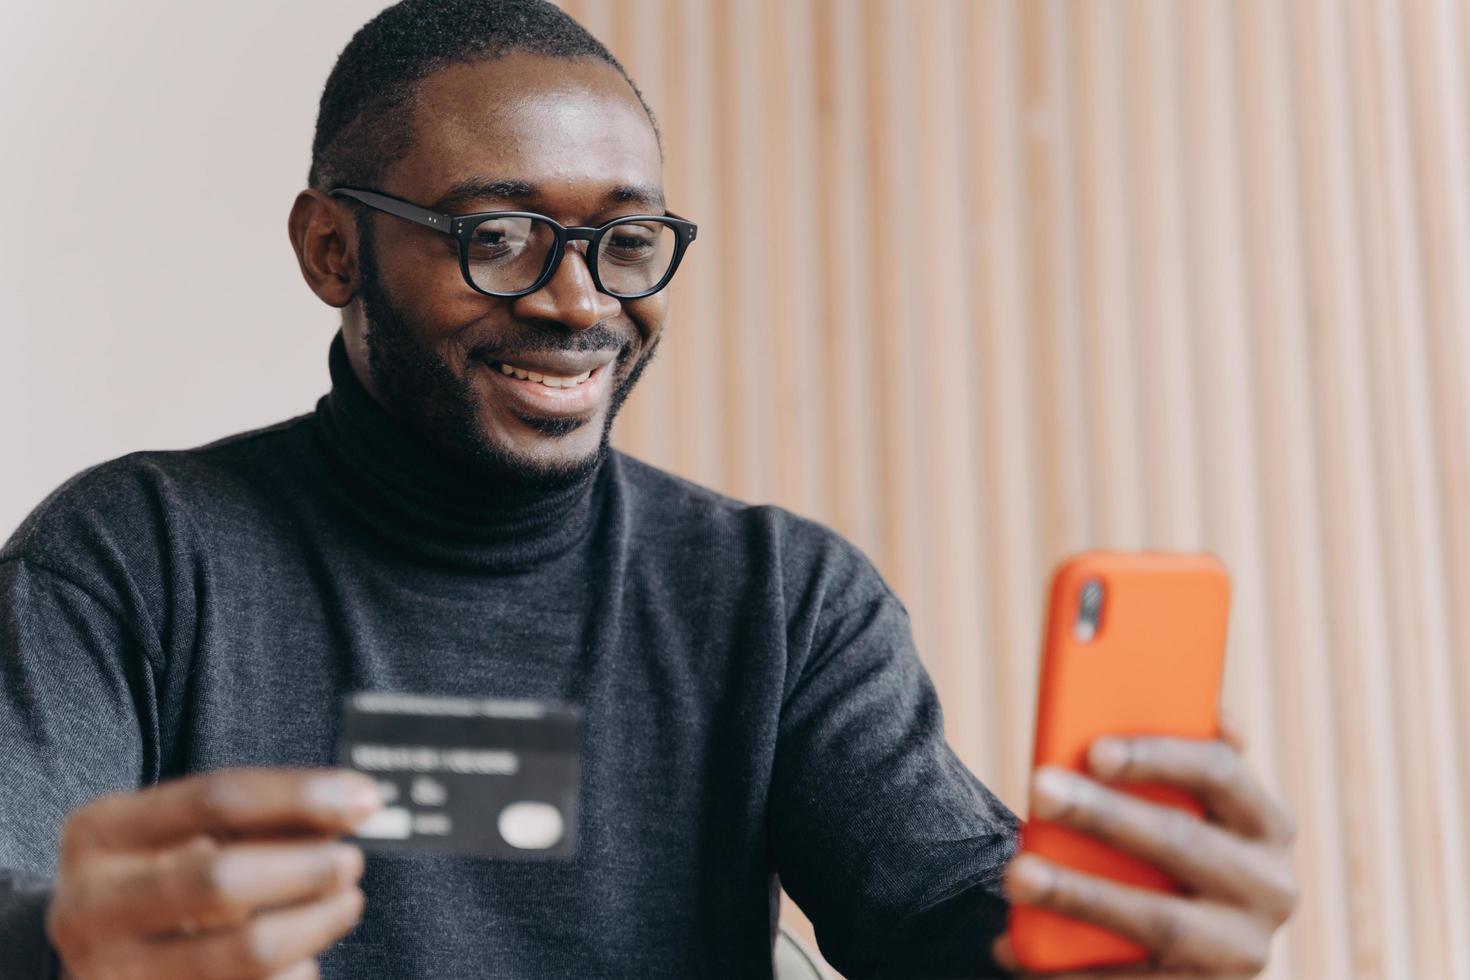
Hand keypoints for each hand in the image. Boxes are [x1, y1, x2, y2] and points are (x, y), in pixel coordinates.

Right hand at [46, 767, 383, 979]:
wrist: (96, 952)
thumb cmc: (157, 875)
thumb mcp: (181, 832)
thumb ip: (257, 818)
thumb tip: (350, 804)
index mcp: (100, 833)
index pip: (216, 799)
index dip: (301, 795)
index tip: (364, 798)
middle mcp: (92, 905)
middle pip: (223, 880)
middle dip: (307, 868)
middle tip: (351, 862)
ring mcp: (112, 973)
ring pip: (245, 951)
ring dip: (316, 924)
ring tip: (344, 903)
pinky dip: (295, 972)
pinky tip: (302, 956)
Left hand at [991, 728, 1296, 976]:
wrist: (1190, 952)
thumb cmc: (1167, 851)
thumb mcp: (1184, 806)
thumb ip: (1172, 761)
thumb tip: (1201, 708)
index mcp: (1266, 822)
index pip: (1220, 772)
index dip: (1158, 756)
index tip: (1092, 749)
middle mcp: (1271, 887)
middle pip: (1181, 841)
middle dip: (1104, 815)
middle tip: (1038, 790)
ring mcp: (1241, 949)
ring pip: (1157, 920)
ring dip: (1079, 894)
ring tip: (1016, 874)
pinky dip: (1070, 970)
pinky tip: (1015, 952)